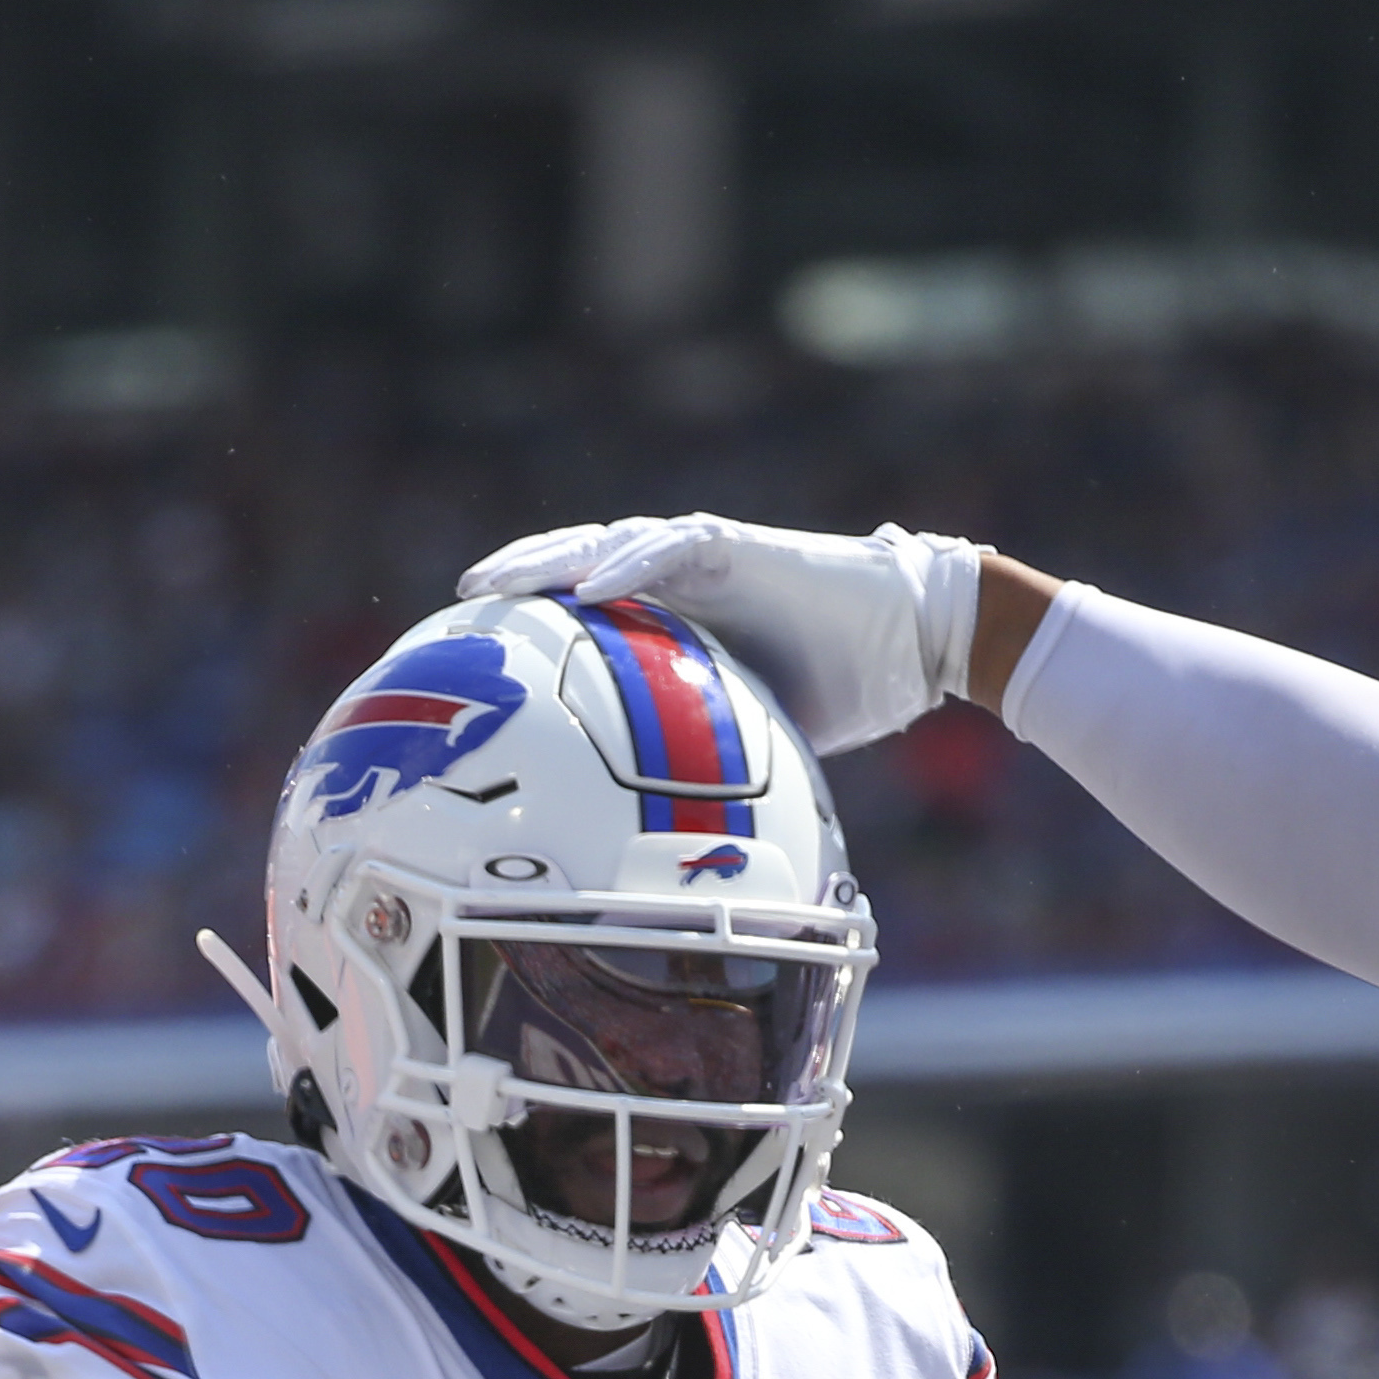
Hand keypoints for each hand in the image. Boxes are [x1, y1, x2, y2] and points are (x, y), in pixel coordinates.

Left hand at [452, 516, 981, 756]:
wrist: (916, 641)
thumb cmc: (842, 688)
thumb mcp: (752, 734)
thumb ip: (703, 757)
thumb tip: (659, 834)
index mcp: (675, 613)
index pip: (584, 606)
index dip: (530, 618)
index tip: (480, 651)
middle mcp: (678, 575)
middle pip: (577, 562)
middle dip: (518, 577)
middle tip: (462, 606)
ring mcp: (704, 555)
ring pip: (608, 544)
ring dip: (552, 561)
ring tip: (500, 584)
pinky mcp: (737, 547)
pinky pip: (672, 549)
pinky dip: (628, 569)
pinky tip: (587, 589)